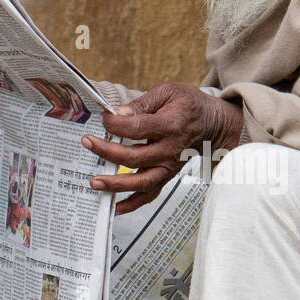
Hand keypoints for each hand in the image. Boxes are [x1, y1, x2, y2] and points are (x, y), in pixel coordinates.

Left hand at [83, 81, 243, 213]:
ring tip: (95, 182)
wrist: (212, 124)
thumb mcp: (168, 92)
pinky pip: (149, 195)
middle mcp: (170, 150)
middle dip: (106, 151)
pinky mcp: (166, 176)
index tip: (104, 118)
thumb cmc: (188, 106)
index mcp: (171, 125)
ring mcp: (168, 167)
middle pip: (134, 157)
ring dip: (116, 184)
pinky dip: (132, 204)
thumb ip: (142, 103)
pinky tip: (114, 207)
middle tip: (87, 142)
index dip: (116, 124)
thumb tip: (118, 114)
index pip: (138, 128)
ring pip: (141, 181)